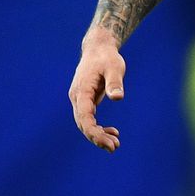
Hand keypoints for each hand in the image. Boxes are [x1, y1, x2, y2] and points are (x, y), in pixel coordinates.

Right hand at [68, 28, 125, 151]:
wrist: (98, 48)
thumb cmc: (107, 57)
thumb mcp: (114, 67)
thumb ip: (115, 82)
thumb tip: (117, 97)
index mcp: (82, 90)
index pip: (84, 117)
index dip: (94, 132)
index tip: (107, 142)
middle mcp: (77, 97)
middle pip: (83, 123)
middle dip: (97, 137)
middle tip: (114, 147)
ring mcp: (79, 99)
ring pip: (85, 122)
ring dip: (98, 134)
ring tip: (115, 143)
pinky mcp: (84, 100)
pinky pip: (88, 118)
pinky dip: (98, 127)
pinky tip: (112, 132)